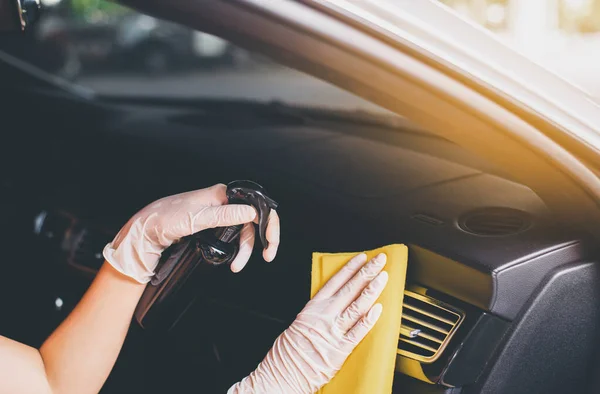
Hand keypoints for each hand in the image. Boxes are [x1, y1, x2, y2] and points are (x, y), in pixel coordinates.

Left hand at [103, 183, 279, 282]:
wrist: (148, 229)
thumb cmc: (167, 219)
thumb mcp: (197, 218)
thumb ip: (225, 215)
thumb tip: (252, 212)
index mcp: (223, 194)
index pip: (257, 206)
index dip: (269, 224)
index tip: (270, 244)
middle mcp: (224, 202)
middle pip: (254, 221)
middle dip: (259, 241)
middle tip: (266, 257)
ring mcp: (219, 213)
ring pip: (244, 231)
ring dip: (245, 249)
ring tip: (237, 266)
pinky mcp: (214, 225)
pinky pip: (234, 236)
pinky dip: (237, 248)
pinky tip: (233, 259)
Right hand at [229, 253, 387, 393]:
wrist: (283, 373)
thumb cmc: (289, 351)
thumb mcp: (300, 321)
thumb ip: (319, 311)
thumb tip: (336, 301)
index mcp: (313, 307)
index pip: (336, 281)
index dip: (351, 267)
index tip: (362, 257)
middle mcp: (324, 315)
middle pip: (350, 288)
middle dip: (367, 272)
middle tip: (380, 260)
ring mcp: (333, 331)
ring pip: (357, 305)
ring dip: (372, 290)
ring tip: (383, 277)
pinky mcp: (341, 349)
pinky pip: (358, 332)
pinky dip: (369, 319)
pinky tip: (378, 309)